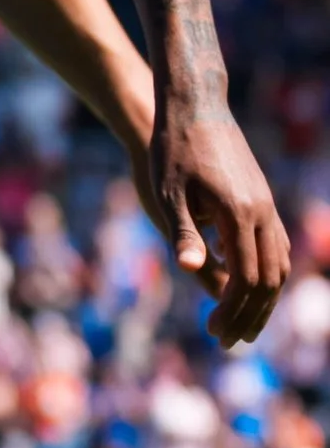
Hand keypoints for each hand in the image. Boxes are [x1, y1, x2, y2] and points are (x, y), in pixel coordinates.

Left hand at [150, 95, 290, 345]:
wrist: (195, 106)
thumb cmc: (173, 150)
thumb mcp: (169, 194)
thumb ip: (183, 234)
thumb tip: (193, 272)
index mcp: (239, 214)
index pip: (246, 280)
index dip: (232, 312)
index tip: (212, 334)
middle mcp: (261, 212)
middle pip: (269, 279)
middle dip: (250, 314)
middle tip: (227, 342)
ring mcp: (265, 204)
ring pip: (278, 263)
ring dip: (262, 298)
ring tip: (241, 324)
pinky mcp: (260, 198)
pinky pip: (273, 245)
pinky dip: (264, 272)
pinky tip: (242, 285)